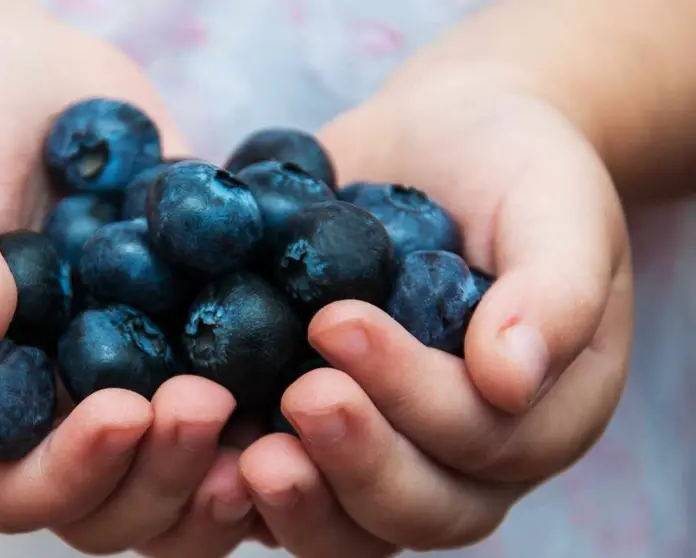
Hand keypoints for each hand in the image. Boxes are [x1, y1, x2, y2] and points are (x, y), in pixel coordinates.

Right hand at [0, 4, 252, 554]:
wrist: (23, 84)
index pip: (10, 488)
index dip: (69, 474)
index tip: (123, 409)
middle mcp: (62, 411)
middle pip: (115, 509)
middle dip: (166, 474)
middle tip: (210, 402)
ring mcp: (138, 383)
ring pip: (191, 480)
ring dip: (235, 468)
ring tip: (285, 411)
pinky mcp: (199, 343)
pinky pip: (246, 404)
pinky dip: (285, 406)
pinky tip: (327, 365)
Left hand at [238, 66, 632, 555]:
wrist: (441, 141)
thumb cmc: (513, 169)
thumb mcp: (557, 208)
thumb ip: (556, 292)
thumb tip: (510, 380)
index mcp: (538, 416)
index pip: (482, 440)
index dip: (413, 397)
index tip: (339, 322)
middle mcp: (461, 457)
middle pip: (413, 508)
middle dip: (356, 460)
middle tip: (300, 395)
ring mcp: (381, 450)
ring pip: (344, 525)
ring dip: (296, 502)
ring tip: (245, 455)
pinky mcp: (307, 431)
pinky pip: (278, 485)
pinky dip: (235, 485)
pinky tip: (196, 442)